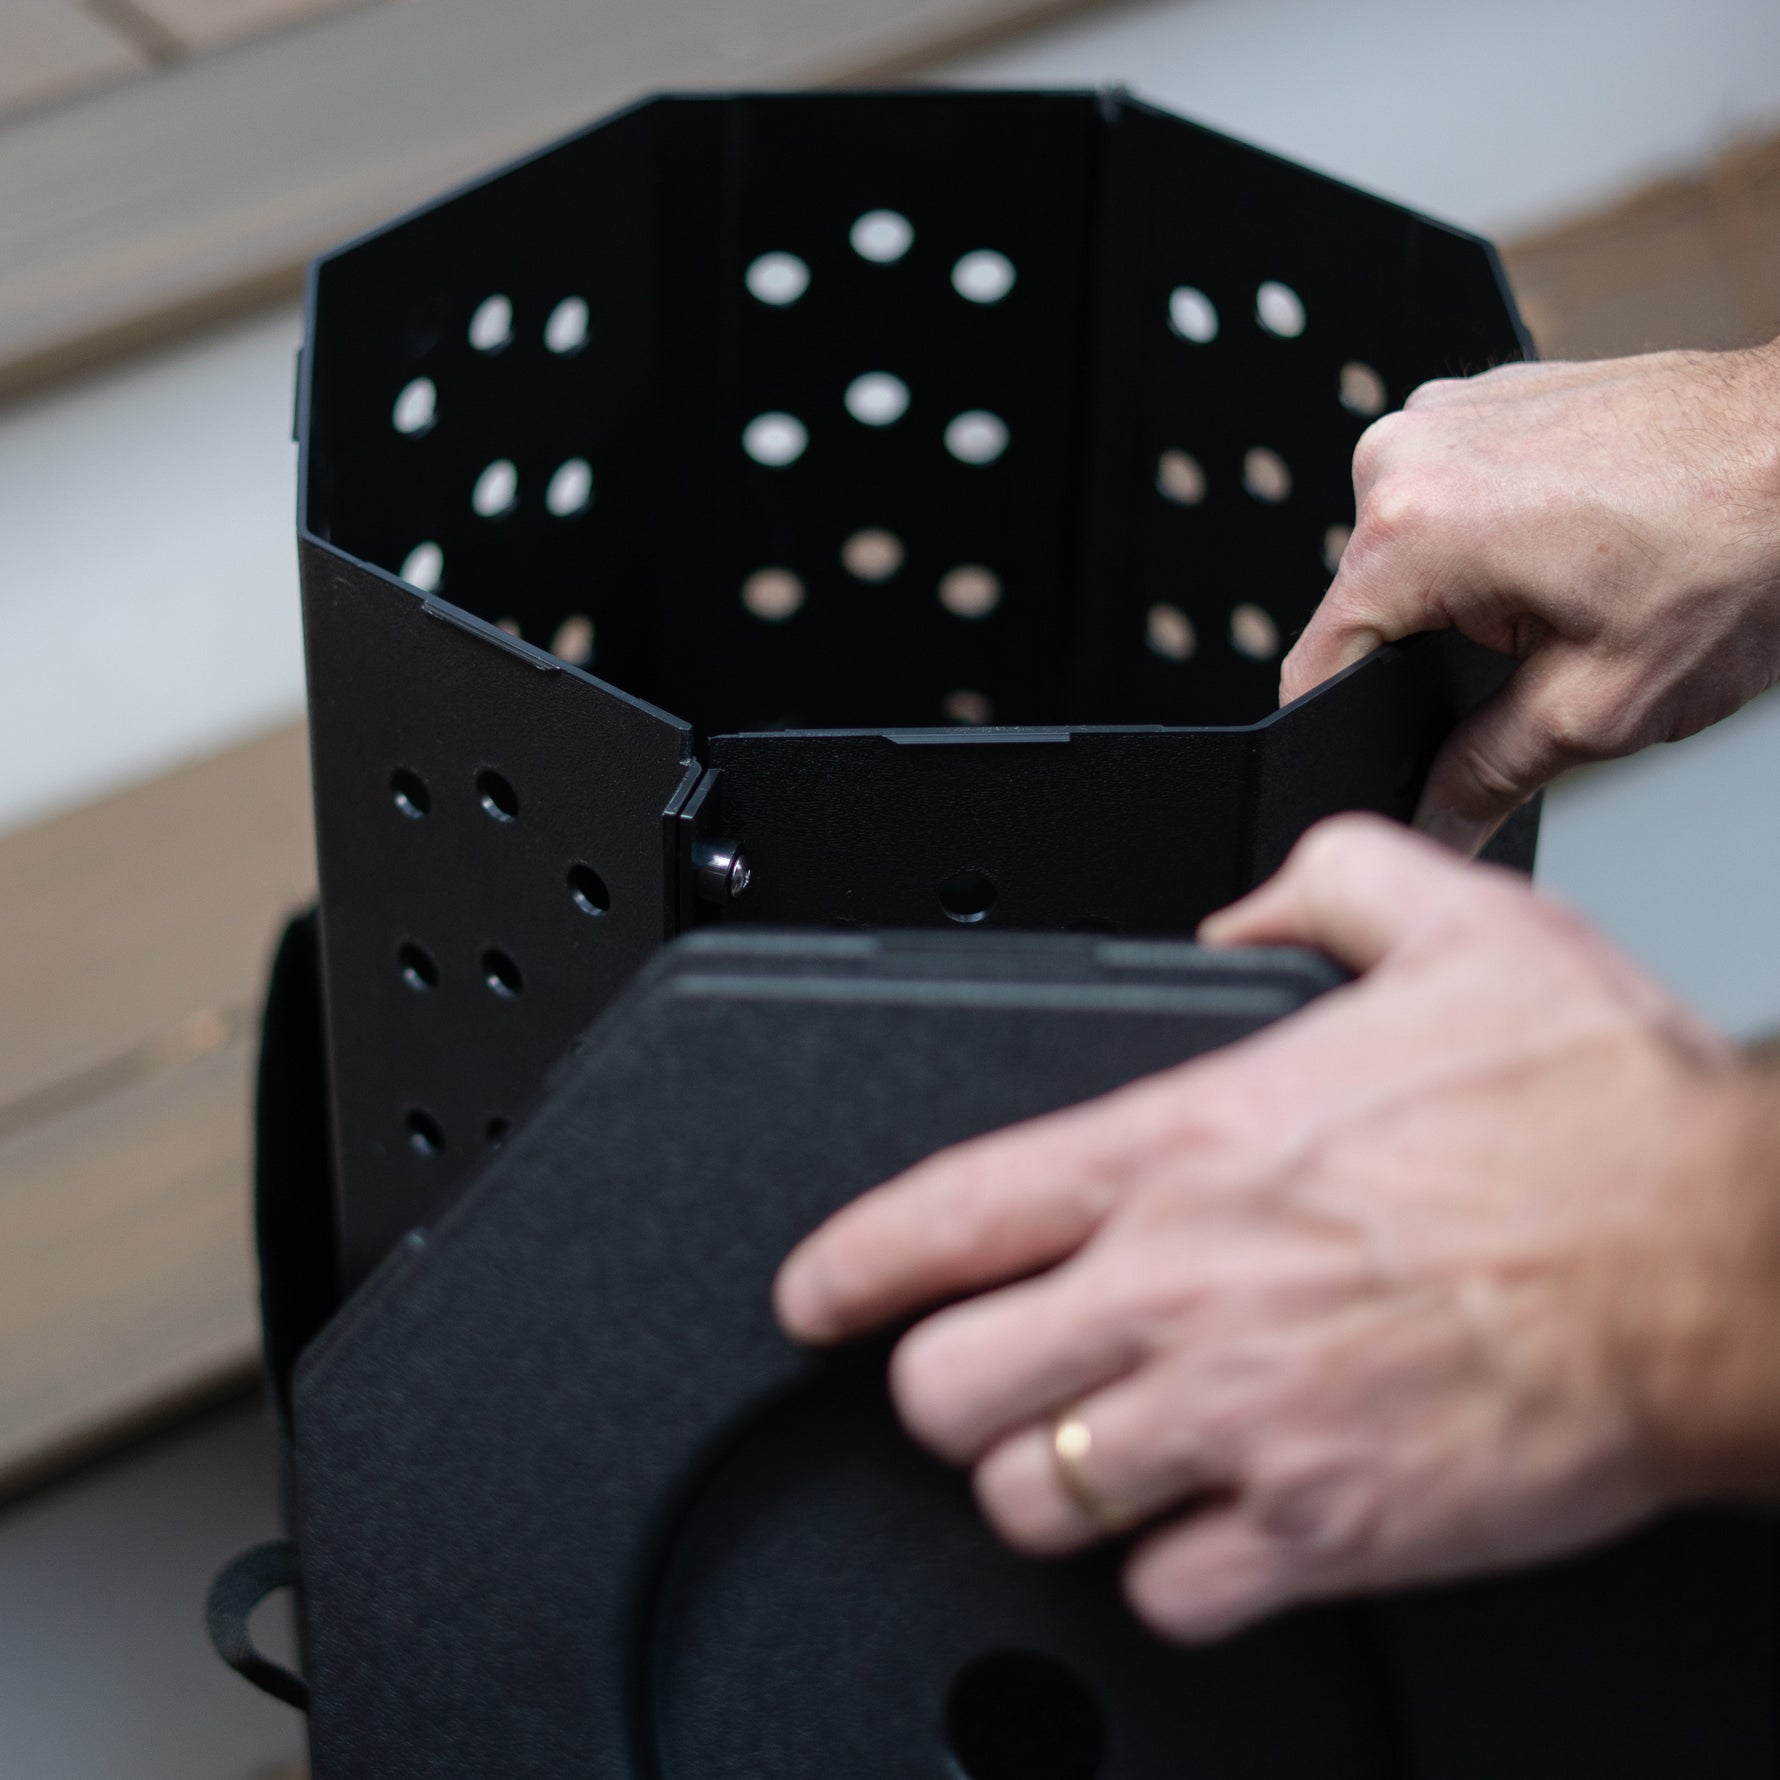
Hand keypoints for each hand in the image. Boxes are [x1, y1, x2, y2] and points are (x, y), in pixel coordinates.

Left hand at [774, 817, 1779, 1640]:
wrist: (1723, 1259)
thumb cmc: (1596, 1111)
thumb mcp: (1450, 926)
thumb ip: (1320, 890)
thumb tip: (1245, 914)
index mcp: (1189, 1148)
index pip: (945, 1213)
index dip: (850, 1264)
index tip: (816, 1292)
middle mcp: (1186, 1288)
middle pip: (947, 1388)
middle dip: (946, 1387)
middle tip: (987, 1370)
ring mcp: (1243, 1419)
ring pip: (1032, 1500)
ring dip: (1043, 1482)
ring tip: (1088, 1449)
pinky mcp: (1322, 1528)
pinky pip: (1164, 1596)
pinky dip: (1163, 1573)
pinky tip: (1200, 1524)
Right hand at [1284, 345, 1779, 852]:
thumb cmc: (1741, 548)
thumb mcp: (1598, 708)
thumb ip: (1484, 776)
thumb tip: (1434, 823)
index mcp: (1411, 529)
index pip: (1315, 665)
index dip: (1347, 730)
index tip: (1388, 758)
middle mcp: (1407, 453)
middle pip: (1366, 608)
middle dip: (1432, 653)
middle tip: (1542, 659)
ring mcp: (1445, 413)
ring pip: (1410, 553)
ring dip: (1467, 591)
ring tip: (1576, 587)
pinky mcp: (1485, 396)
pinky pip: (1452, 496)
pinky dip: (1497, 532)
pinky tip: (1579, 540)